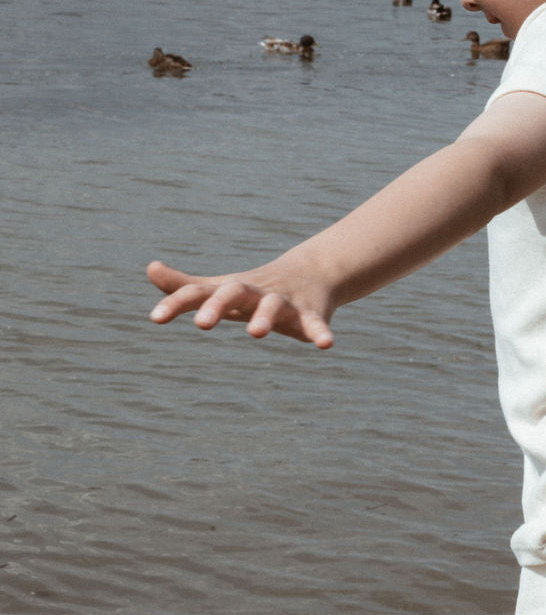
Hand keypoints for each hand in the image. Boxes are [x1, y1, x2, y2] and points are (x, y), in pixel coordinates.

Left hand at [148, 249, 335, 349]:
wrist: (311, 273)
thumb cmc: (256, 288)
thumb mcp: (221, 287)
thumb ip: (186, 286)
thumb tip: (150, 269)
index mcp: (231, 289)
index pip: (199, 293)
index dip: (177, 304)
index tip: (154, 319)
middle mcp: (255, 292)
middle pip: (234, 292)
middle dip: (218, 305)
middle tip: (202, 324)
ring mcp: (284, 302)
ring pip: (273, 307)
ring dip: (264, 317)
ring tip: (255, 333)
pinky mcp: (311, 314)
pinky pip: (316, 325)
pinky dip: (320, 333)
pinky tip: (326, 345)